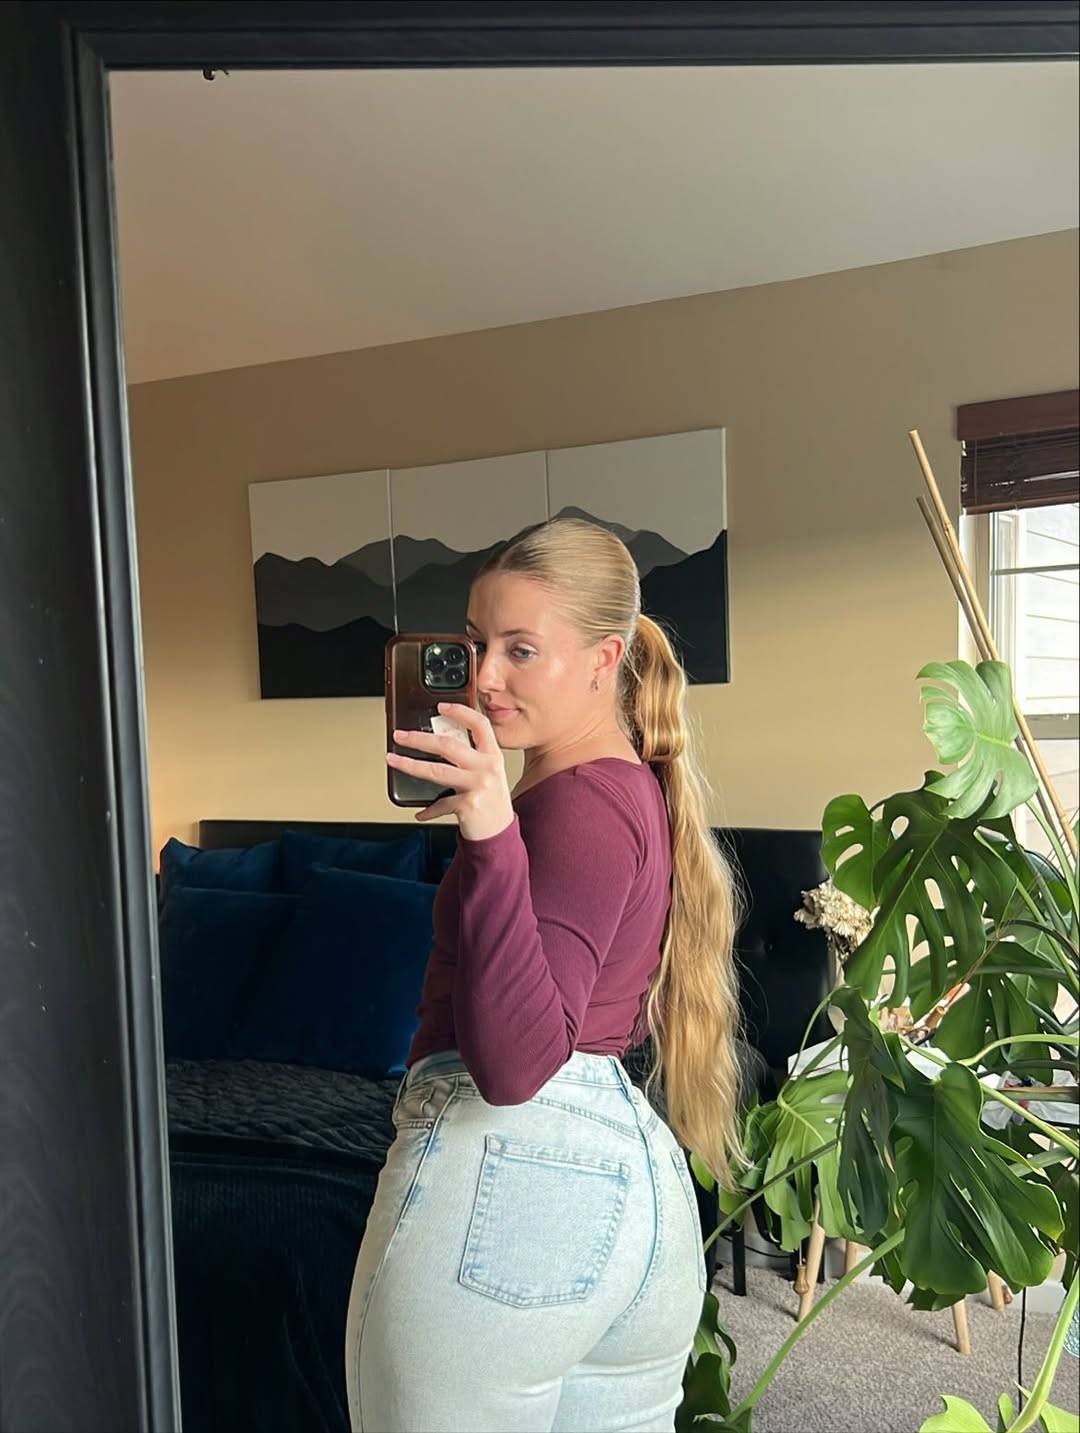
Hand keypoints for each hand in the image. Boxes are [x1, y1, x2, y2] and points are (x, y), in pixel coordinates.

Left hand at [387, 703, 514, 841]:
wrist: (499, 835)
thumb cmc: (491, 803)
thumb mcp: (488, 775)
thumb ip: (470, 759)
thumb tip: (435, 744)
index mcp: (493, 756)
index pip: (480, 724)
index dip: (460, 711)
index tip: (440, 706)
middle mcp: (487, 768)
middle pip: (448, 745)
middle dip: (419, 738)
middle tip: (399, 735)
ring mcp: (478, 786)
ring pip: (437, 770)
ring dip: (410, 764)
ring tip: (393, 760)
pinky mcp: (468, 805)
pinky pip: (440, 803)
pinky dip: (428, 810)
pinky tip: (420, 813)